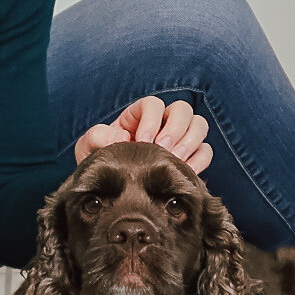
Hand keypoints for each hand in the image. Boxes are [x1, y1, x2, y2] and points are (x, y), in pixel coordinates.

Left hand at [75, 96, 212, 173]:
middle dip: (175, 129)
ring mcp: (179, 138)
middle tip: (165, 149)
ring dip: (190, 142)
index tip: (143, 141)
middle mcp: (163, 122)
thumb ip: (97, 137)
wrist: (112, 189)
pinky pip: (205, 151)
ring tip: (177, 160)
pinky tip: (186, 172)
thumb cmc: (100, 161)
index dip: (152, 119)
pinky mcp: (190, 157)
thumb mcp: (89, 148)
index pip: (153, 104)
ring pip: (199, 126)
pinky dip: (199, 160)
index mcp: (139, 114)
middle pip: (183, 110)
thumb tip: (121, 137)